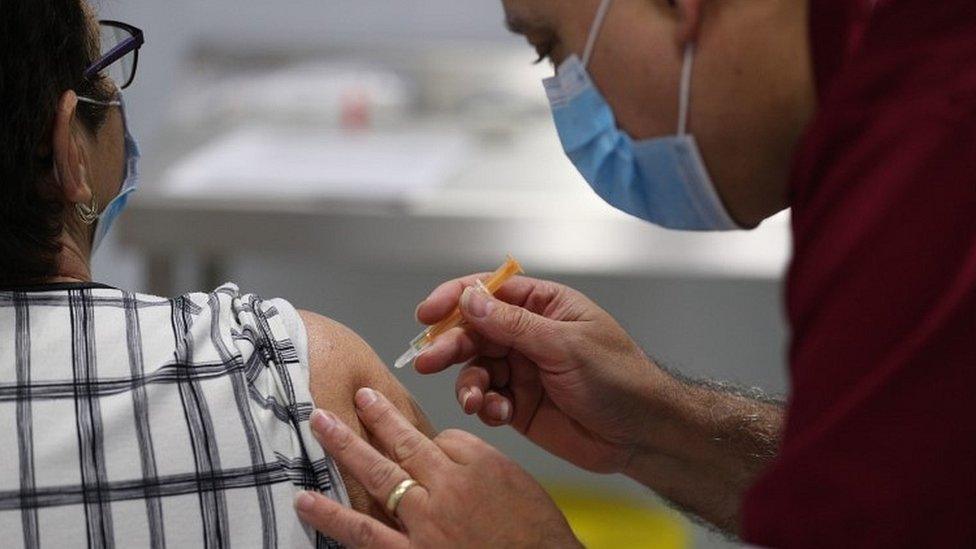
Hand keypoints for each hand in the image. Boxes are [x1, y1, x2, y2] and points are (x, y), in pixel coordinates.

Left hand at [296, 387, 580, 547]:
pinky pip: (364, 532)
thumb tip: (447, 456)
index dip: (437, 442)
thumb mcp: (521, 487)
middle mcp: (447, 488)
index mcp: (480, 466)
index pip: (446, 438)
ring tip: (318, 423)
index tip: (428, 444)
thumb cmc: (537, 537)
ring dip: (344, 446)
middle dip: (378, 416)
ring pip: (378, 475)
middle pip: (405, 442)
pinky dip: (332, 516)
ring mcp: (425, 523)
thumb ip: (480, 466)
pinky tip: (304, 501)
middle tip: (356, 394)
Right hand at [414, 275, 669, 473]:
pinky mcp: (518, 404)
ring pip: (475, 368)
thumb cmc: (619, 378)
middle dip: (451, 345)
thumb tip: (469, 299)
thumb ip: (513, 325)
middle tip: (429, 360)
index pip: (490, 291)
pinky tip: (498, 413)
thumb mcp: (565, 345)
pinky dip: (485, 406)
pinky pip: (487, 399)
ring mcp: (522, 369)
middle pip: (474, 331)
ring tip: (473, 400)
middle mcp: (528, 334)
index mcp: (543, 306)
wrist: (641, 434)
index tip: (429, 313)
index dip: (456, 298)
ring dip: (468, 383)